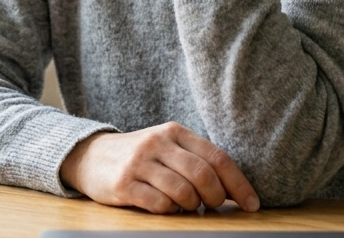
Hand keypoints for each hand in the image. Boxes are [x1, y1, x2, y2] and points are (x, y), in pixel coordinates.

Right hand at [59, 122, 259, 214]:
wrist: (91, 156)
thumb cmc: (140, 156)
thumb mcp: (167, 146)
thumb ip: (195, 159)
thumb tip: (233, 189)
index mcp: (174, 131)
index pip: (216, 157)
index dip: (238, 183)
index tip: (252, 204)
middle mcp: (157, 143)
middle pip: (202, 174)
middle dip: (215, 197)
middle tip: (213, 206)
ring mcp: (139, 163)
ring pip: (183, 191)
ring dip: (192, 206)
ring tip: (187, 206)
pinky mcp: (124, 184)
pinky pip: (159, 204)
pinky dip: (170, 211)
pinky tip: (166, 207)